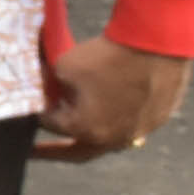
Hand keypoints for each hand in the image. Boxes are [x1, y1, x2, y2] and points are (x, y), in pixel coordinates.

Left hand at [37, 34, 193, 161]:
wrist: (156, 42)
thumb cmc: (105, 55)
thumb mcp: (62, 66)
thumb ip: (51, 83)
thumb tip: (50, 87)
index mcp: (86, 130)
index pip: (51, 125)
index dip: (40, 111)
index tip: (33, 105)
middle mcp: (115, 138)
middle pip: (79, 150)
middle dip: (55, 152)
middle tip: (37, 152)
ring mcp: (141, 130)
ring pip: (110, 137)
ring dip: (92, 131)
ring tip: (78, 126)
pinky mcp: (160, 116)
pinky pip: (134, 121)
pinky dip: (118, 116)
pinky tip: (112, 105)